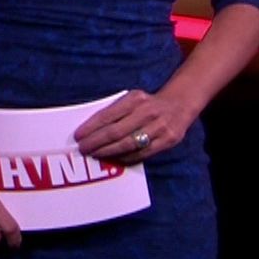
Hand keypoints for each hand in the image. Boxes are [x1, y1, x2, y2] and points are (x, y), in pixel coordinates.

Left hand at [73, 88, 200, 164]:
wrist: (179, 104)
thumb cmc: (147, 104)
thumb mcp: (132, 99)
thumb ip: (115, 111)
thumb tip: (91, 130)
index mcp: (135, 99)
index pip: (108, 115)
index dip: (91, 127)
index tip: (78, 136)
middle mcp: (148, 112)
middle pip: (116, 132)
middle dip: (96, 142)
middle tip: (83, 149)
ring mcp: (160, 127)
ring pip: (128, 145)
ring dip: (108, 152)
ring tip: (95, 155)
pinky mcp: (168, 141)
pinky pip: (142, 154)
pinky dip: (126, 158)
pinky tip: (114, 159)